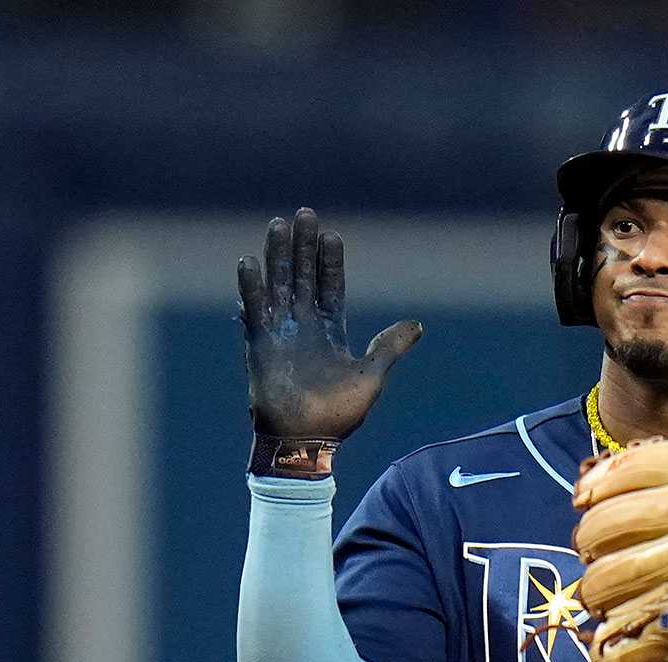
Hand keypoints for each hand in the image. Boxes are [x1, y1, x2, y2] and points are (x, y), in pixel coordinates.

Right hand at [237, 208, 421, 474]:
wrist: (308, 440)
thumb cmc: (339, 414)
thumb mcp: (372, 376)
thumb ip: (390, 347)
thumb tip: (418, 324)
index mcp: (330, 331)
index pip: (329, 285)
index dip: (329, 261)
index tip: (331, 235)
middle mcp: (303, 326)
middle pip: (301, 276)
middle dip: (302, 247)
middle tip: (303, 214)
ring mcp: (280, 333)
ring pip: (278, 284)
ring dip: (277, 256)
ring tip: (278, 225)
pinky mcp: (260, 345)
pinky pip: (254, 311)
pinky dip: (251, 288)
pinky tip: (249, 262)